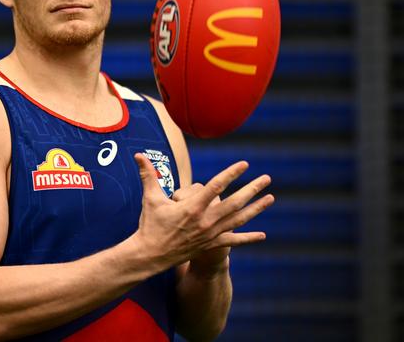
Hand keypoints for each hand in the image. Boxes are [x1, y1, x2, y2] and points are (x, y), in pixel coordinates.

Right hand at [133, 154, 273, 271]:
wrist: (151, 255)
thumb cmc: (150, 224)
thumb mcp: (150, 198)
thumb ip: (147, 174)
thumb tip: (138, 155)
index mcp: (192, 207)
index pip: (216, 186)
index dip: (232, 174)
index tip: (244, 164)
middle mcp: (205, 220)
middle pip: (234, 202)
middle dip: (252, 189)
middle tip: (266, 178)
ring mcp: (210, 233)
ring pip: (238, 219)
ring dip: (256, 209)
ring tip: (270, 198)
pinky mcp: (211, 244)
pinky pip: (233, 241)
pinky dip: (248, 238)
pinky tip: (263, 235)